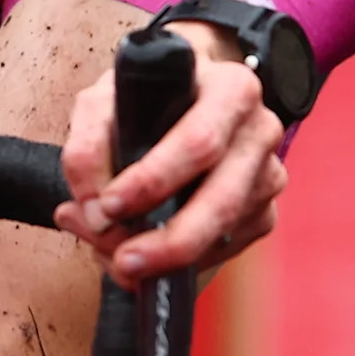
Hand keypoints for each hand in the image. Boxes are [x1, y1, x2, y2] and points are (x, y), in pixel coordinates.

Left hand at [55, 23, 287, 286]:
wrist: (183, 101)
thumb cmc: (149, 99)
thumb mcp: (106, 102)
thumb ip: (87, 149)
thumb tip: (92, 212)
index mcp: (231, 90)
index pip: (199, 142)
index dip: (154, 180)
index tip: (109, 205)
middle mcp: (260, 132)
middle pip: (221, 202)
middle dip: (168, 242)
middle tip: (123, 261)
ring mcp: (267, 176)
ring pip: (222, 235)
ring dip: (165, 259)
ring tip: (116, 258)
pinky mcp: (263, 214)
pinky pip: (222, 252)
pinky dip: (178, 265)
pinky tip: (146, 251)